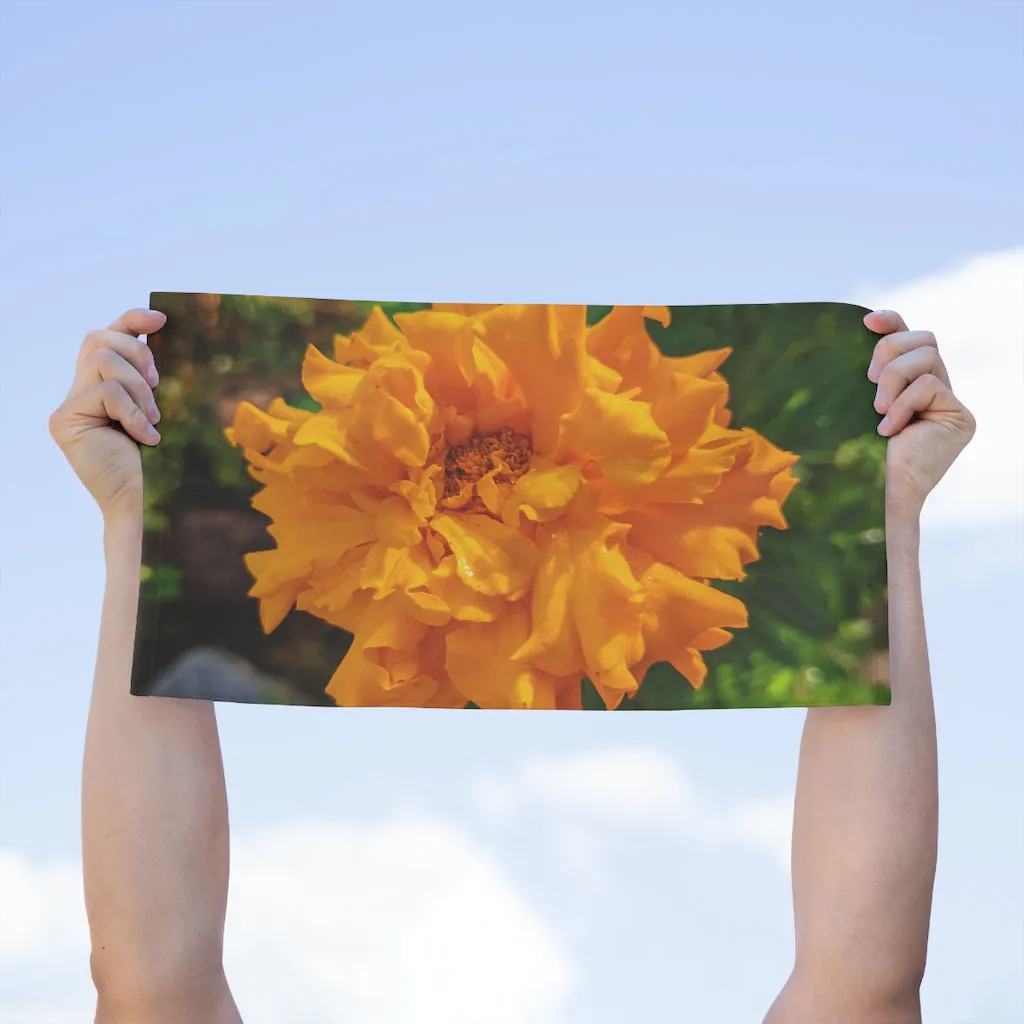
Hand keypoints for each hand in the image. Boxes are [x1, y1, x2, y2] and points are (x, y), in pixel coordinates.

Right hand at [49, 308, 165, 520]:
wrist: (136, 500)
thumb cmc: (150, 459)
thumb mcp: (152, 408)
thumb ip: (146, 377)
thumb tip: (161, 330)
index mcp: (97, 384)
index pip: (106, 336)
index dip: (131, 320)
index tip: (161, 319)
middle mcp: (77, 391)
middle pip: (99, 339)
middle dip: (138, 354)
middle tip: (157, 386)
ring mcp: (67, 406)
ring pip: (103, 362)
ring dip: (138, 388)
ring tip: (153, 419)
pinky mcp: (64, 421)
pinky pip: (106, 392)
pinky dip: (134, 412)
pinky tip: (145, 438)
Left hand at [864, 309, 975, 521]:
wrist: (880, 494)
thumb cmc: (860, 456)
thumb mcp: (858, 407)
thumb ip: (869, 377)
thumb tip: (860, 333)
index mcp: (912, 384)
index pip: (911, 338)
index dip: (893, 323)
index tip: (866, 321)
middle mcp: (937, 389)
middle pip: (925, 338)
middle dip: (890, 351)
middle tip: (868, 382)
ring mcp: (951, 403)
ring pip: (928, 356)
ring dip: (893, 379)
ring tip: (878, 411)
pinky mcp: (960, 417)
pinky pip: (929, 385)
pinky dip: (903, 404)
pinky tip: (890, 430)